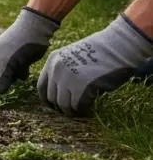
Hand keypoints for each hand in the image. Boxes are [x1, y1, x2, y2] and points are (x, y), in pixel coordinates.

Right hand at [0, 7, 60, 93]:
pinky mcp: (17, 63)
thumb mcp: (7, 64)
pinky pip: (16, 77)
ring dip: (11, 86)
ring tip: (19, 87)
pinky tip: (26, 78)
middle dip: (0, 91)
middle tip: (11, 96)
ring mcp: (6, 63)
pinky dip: (20, 81)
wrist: (35, 29)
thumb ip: (0, 81)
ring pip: (5, 81)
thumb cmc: (17, 45)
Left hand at [37, 14, 152, 115]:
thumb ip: (64, 72)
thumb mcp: (73, 57)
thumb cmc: (100, 52)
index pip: (41, 86)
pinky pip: (78, 106)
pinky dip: (84, 111)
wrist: (118, 46)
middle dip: (60, 108)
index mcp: (52, 61)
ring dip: (72, 112)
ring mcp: (68, 79)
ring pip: (63, 104)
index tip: (54, 106)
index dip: (47, 99)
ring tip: (81, 113)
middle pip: (51, 98)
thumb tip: (62, 94)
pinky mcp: (82, 87)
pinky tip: (90, 111)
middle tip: (71, 112)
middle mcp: (56, 70)